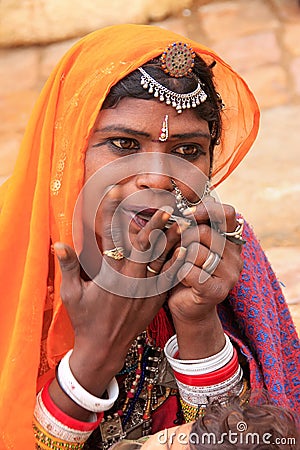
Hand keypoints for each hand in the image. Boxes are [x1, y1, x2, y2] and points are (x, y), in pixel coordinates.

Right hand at [54, 187, 185, 394]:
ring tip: (182, 222)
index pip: (111, 238)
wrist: (104, 349)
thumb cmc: (85, 320)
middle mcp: (130, 281)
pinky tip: (186, 249)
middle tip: (165, 206)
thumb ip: (69, 267)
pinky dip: (178, 262)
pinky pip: (169, 278)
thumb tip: (58, 244)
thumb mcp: (72, 295)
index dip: (113, 213)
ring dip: (171, 240)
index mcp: (109, 277)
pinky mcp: (155, 300)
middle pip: (145, 247)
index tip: (116, 192)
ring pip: (162, 261)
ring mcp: (145, 292)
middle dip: (154, 225)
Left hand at [167, 196, 243, 357]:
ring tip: (177, 266)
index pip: (227, 213)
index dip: (205, 210)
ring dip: (178, 257)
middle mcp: (236, 257)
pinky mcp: (217, 291)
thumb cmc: (185, 271)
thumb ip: (191, 226)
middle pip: (205, 232)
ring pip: (196, 251)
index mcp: (231, 242)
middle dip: (183, 237)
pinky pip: (190, 270)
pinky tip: (178, 278)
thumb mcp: (189, 244)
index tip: (185, 215)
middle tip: (176, 248)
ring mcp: (230, 275)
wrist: (186, 307)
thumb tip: (177, 204)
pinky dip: (177, 272)